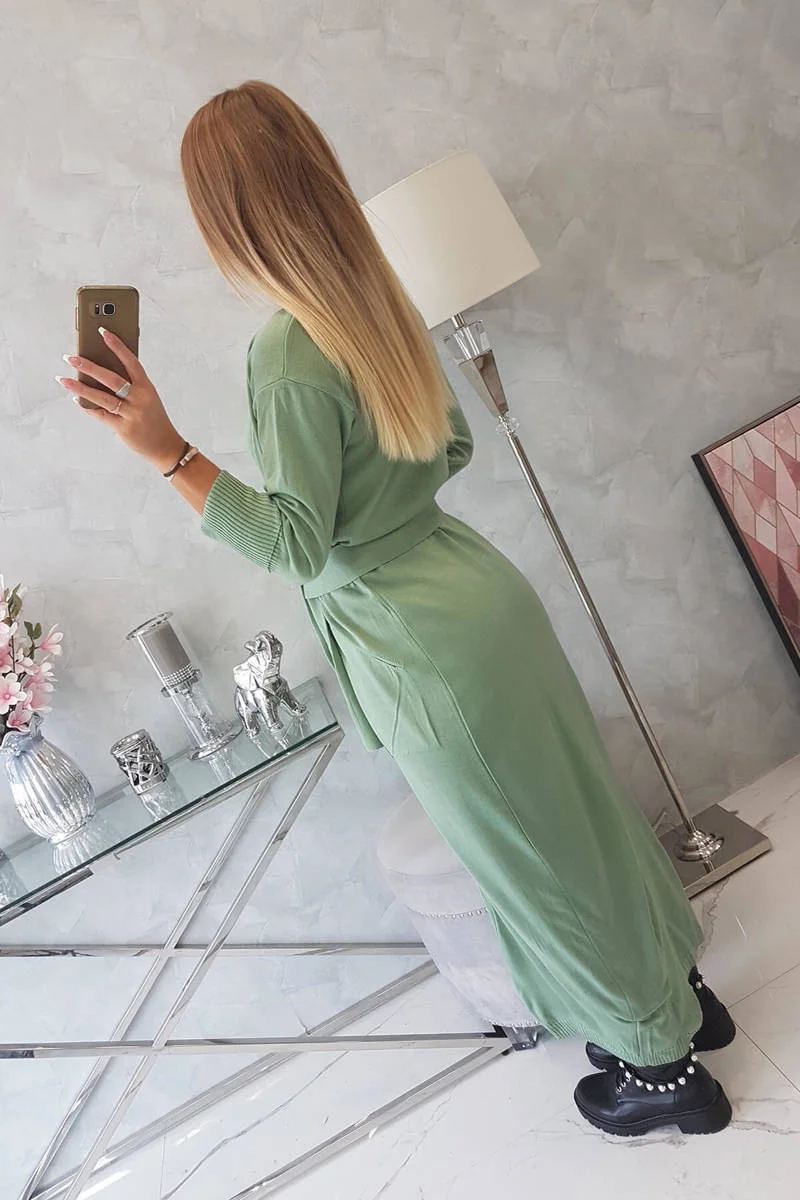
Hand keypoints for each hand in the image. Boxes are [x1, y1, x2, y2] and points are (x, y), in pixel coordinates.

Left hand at [56, 328, 185, 473]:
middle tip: (71, 357)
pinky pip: (101, 415)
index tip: (103, 332)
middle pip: (111, 378)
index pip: (131, 362)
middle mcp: (140, 399)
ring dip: (80, 388)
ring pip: (102, 397)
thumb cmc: (154, 419)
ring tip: (64, 379)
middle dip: (89, 366)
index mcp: (147, 387)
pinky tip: (76, 400)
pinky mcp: (123, 428)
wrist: (165, 446)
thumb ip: (130, 385)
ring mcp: (131, 414)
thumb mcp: (148, 398)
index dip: (117, 346)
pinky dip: (87, 407)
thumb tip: (100, 372)